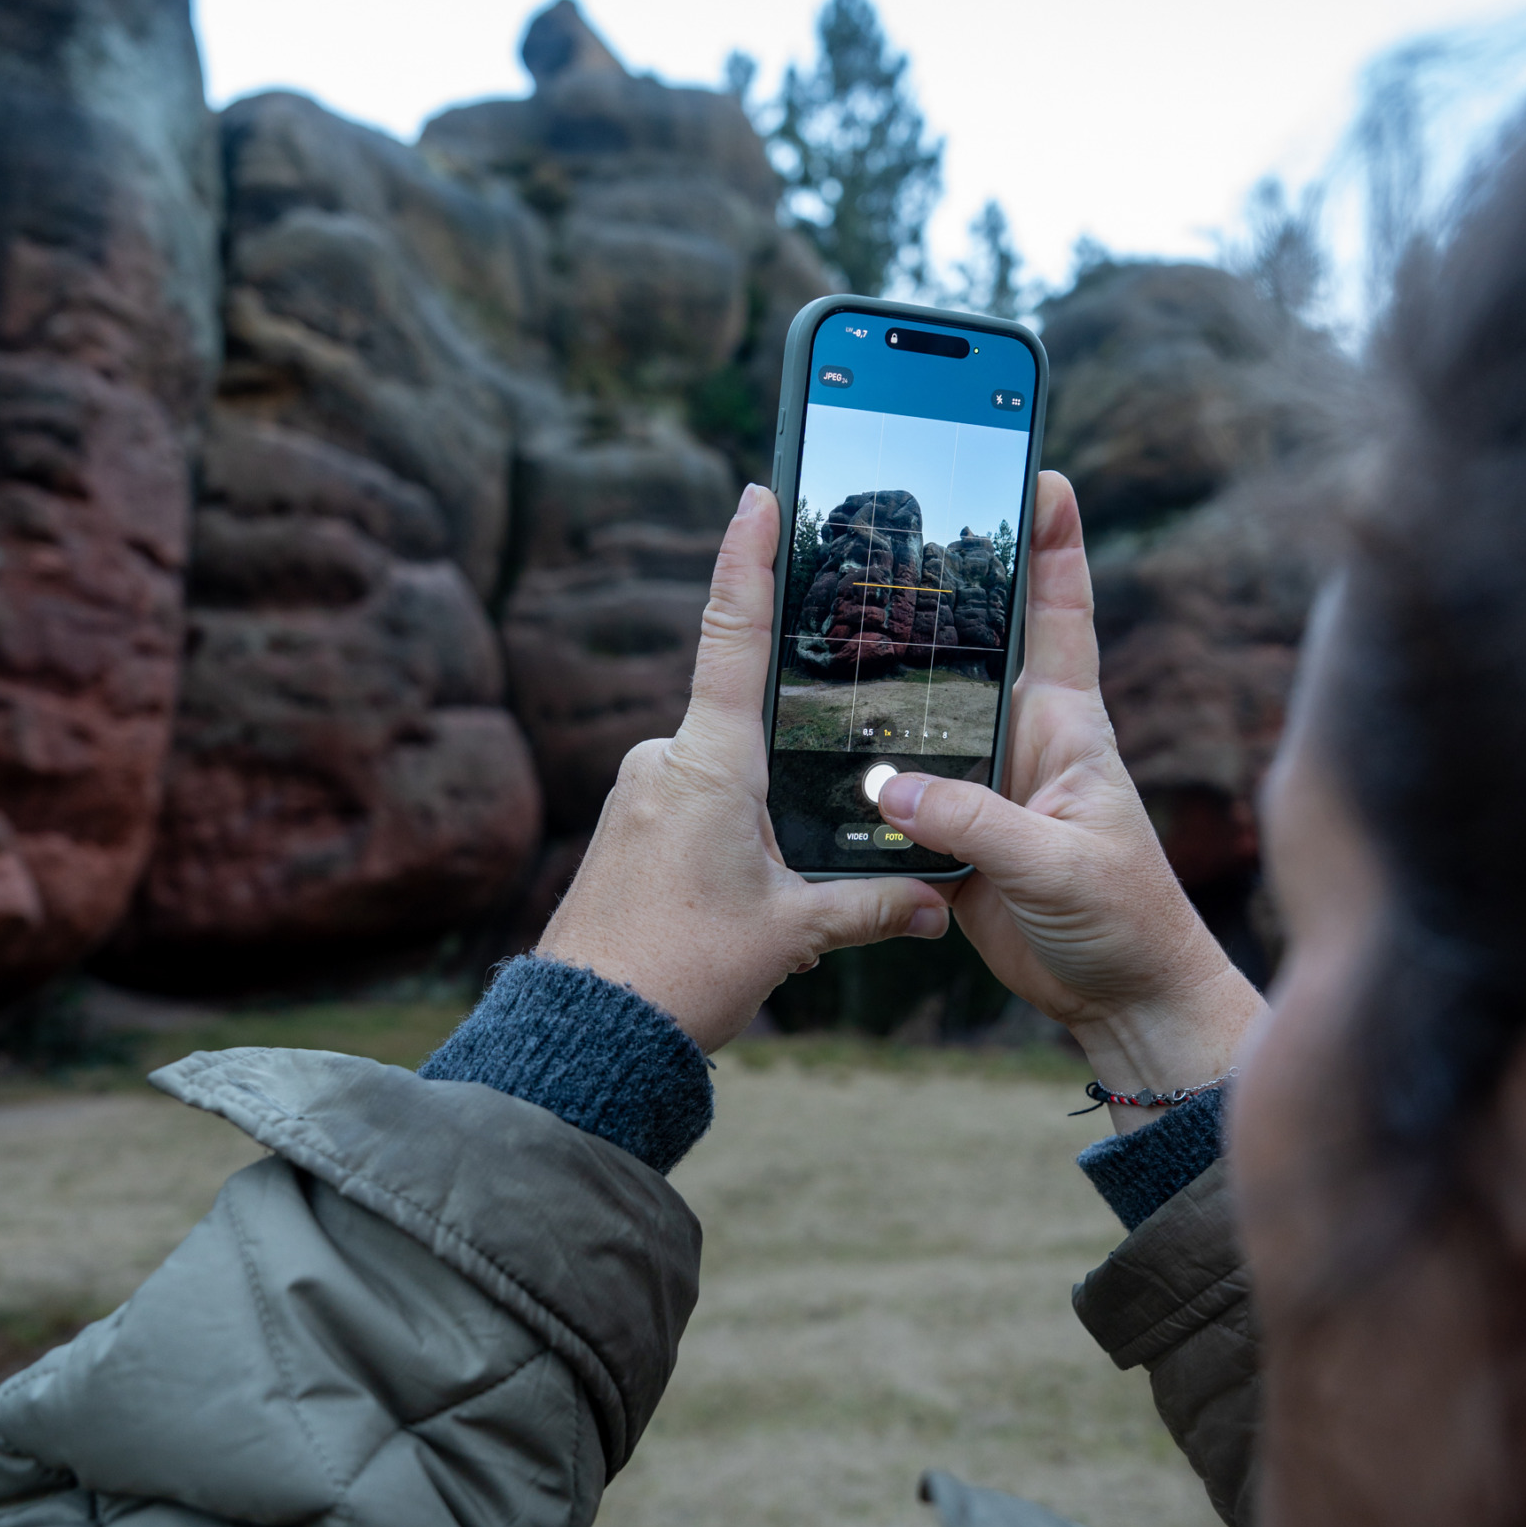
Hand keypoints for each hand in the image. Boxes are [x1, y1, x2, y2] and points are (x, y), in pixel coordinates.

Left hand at [538, 484, 949, 1050]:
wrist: (586, 1034)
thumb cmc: (680, 972)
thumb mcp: (795, 934)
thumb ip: (873, 903)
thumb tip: (938, 899)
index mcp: (709, 762)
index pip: (734, 635)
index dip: (749, 559)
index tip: (759, 493)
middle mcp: (665, 760)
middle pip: (748, 728)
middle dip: (795, 772)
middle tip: (810, 841)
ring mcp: (638, 793)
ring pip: (726, 782)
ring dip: (764, 826)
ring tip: (773, 905)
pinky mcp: (626, 830)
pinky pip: (694, 814)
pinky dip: (731, 847)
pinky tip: (741, 907)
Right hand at [877, 472, 1263, 1126]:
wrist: (1122, 1000)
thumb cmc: (1124, 920)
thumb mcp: (1058, 865)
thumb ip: (975, 824)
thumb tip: (889, 787)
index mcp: (1067, 723)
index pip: (1061, 609)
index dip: (1050, 538)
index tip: (1034, 468)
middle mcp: (1021, 738)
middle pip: (972, 644)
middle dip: (933, 585)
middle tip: (883, 523)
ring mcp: (982, 783)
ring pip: (921, 714)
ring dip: (881, 680)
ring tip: (823, 621)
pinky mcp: (952, 833)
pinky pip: (896, 788)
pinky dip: (859, 770)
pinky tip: (813, 748)